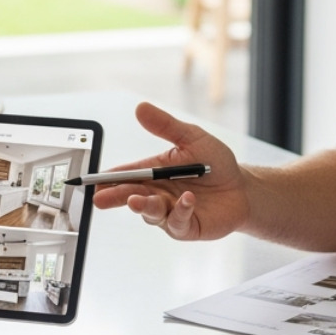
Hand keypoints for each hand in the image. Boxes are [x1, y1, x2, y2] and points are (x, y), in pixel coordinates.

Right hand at [91, 102, 248, 239]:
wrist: (243, 188)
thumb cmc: (216, 163)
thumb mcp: (192, 138)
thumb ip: (166, 126)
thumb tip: (140, 108)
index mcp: (154, 172)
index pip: (126, 174)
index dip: (107, 179)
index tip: (92, 181)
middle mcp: (157, 194)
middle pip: (130, 196)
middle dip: (115, 197)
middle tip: (101, 198)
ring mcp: (170, 213)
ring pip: (150, 213)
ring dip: (144, 206)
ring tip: (139, 200)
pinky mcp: (186, 227)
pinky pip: (178, 222)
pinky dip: (181, 211)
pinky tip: (188, 199)